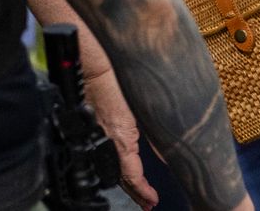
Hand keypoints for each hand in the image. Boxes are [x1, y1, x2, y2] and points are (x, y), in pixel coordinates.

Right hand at [84, 66, 158, 207]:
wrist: (92, 62)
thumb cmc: (115, 76)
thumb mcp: (142, 106)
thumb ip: (155, 131)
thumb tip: (166, 150)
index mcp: (121, 139)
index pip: (132, 177)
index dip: (143, 192)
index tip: (153, 200)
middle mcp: (108, 140)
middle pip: (121, 177)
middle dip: (135, 192)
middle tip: (147, 203)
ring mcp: (99, 133)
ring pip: (112, 166)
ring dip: (126, 181)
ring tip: (137, 192)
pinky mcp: (94, 124)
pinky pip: (105, 152)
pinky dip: (115, 164)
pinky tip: (121, 165)